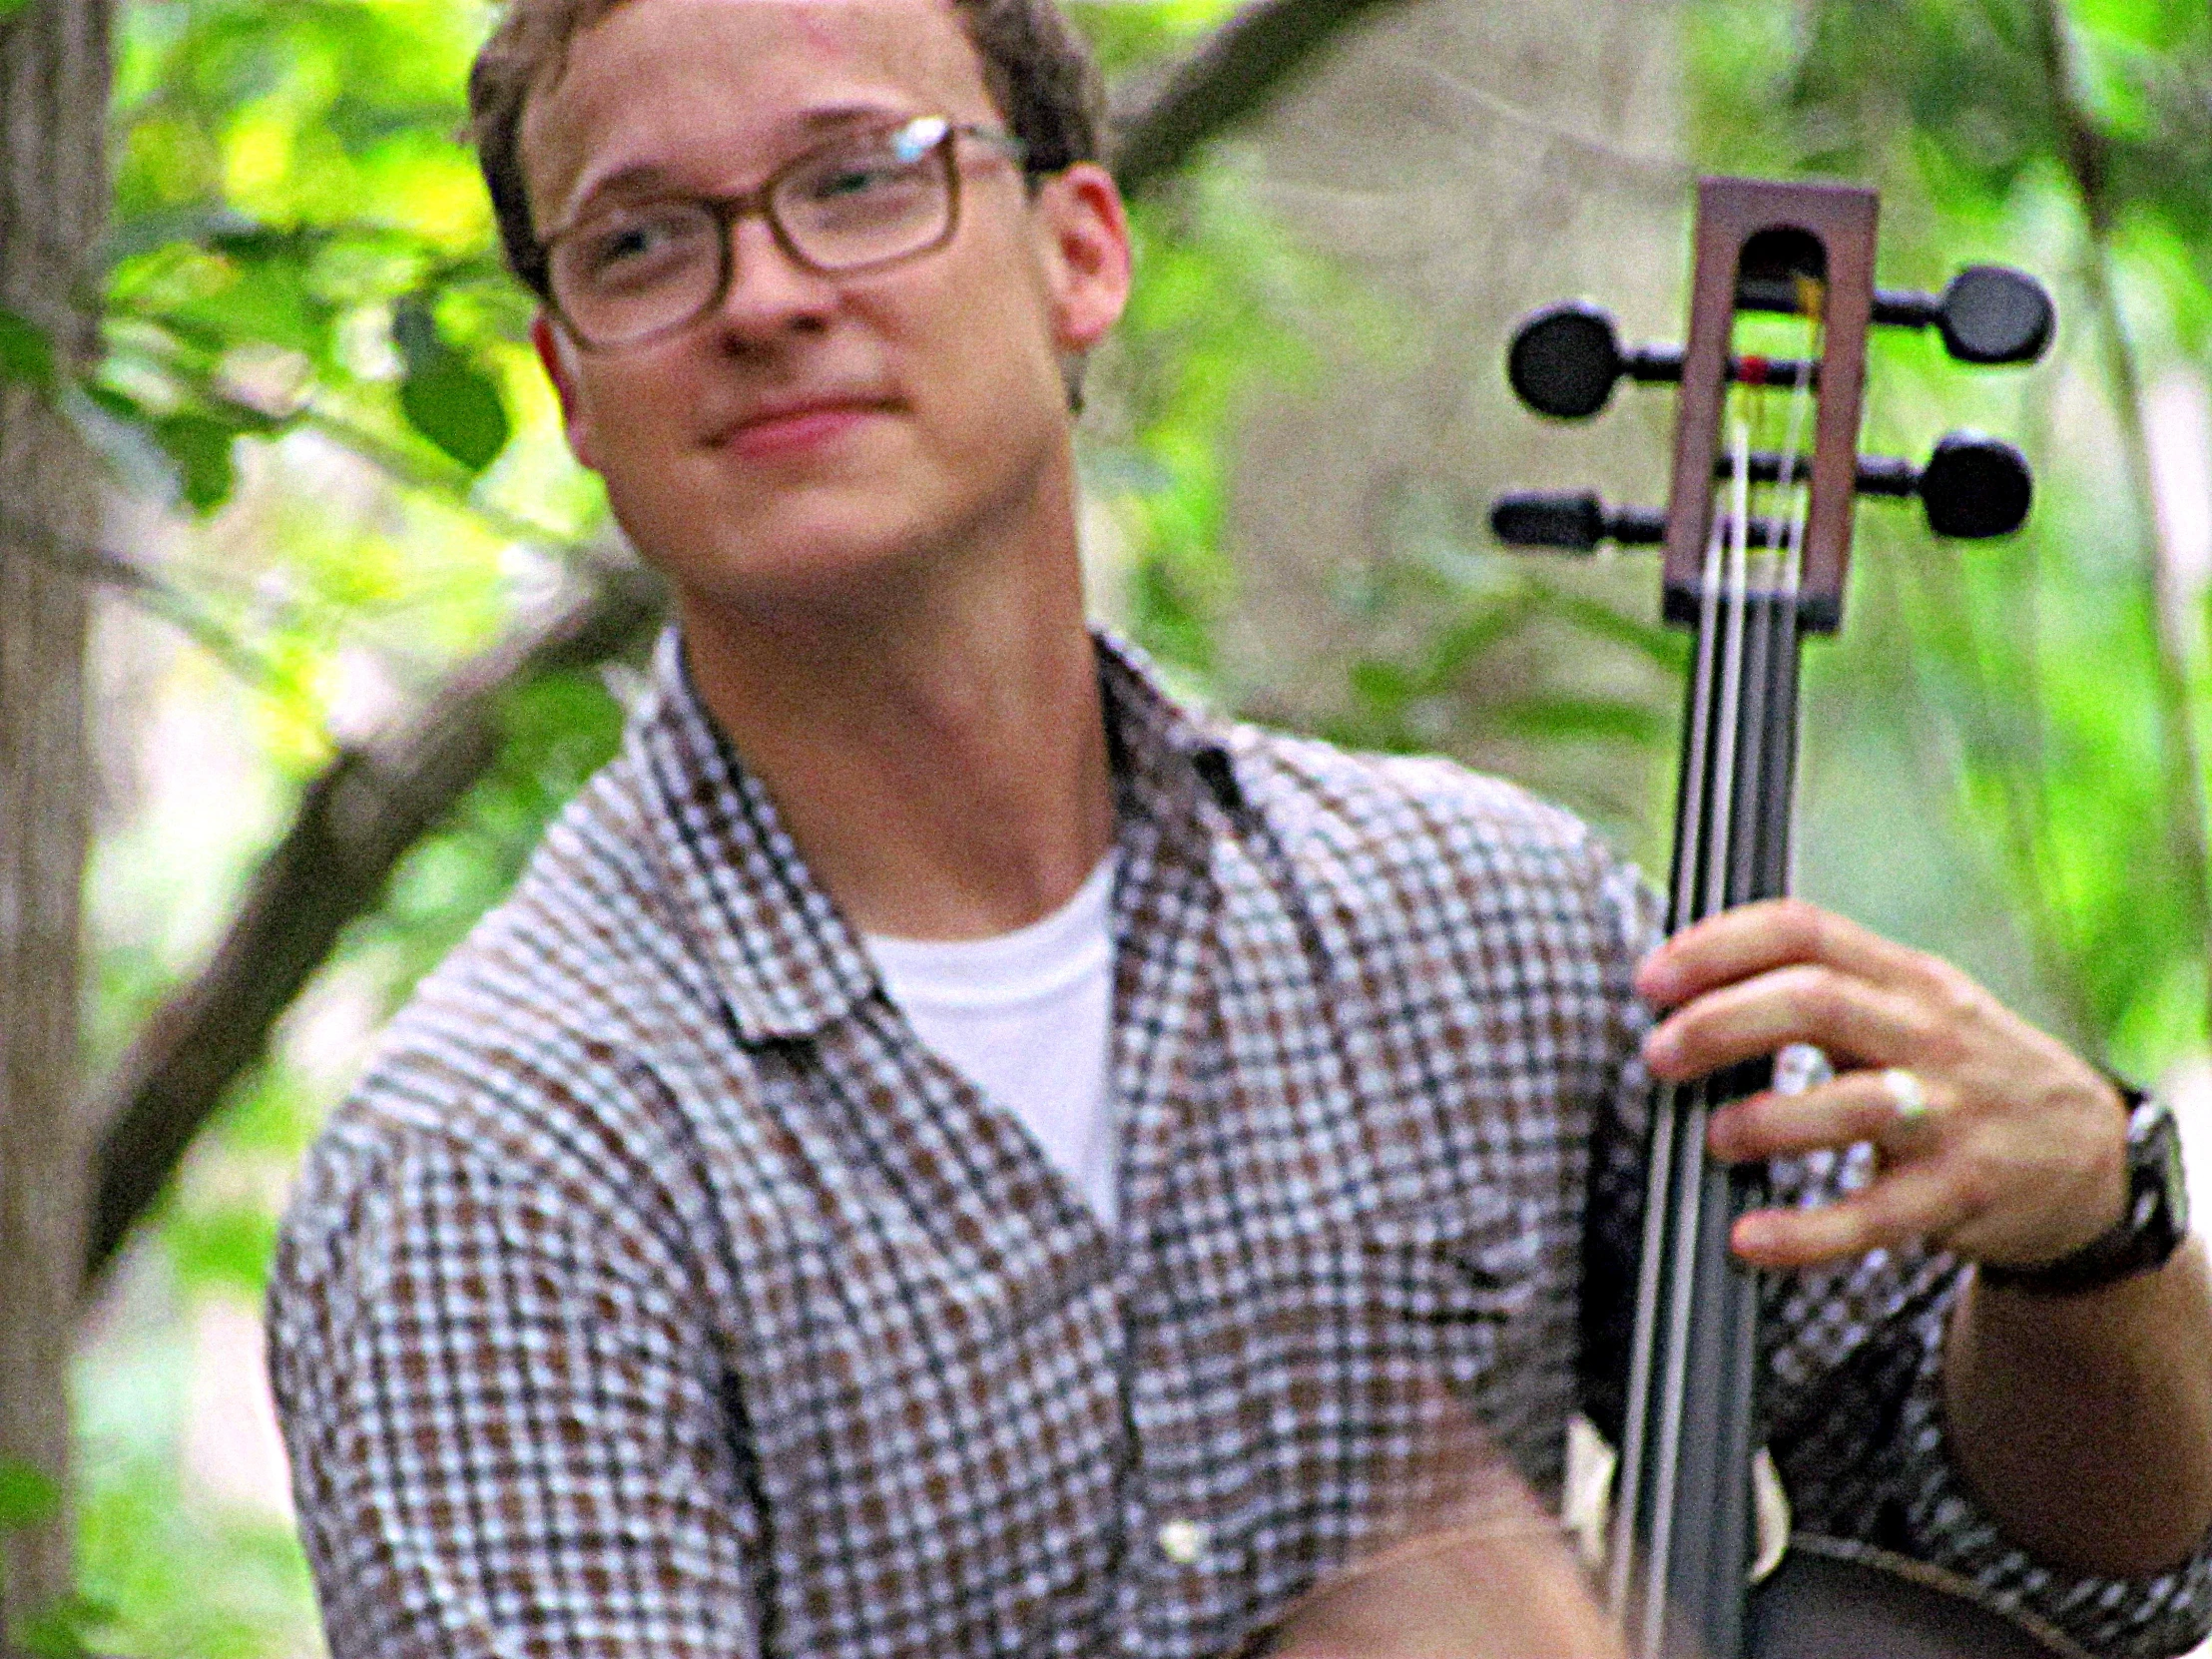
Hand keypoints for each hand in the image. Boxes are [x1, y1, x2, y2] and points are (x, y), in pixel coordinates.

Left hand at [1633, 898, 2129, 1272]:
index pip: (1804, 931)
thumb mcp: (1909, 1008)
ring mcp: (1949, 1113)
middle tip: (1659, 1056)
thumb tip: (1684, 994)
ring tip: (1715, 1137)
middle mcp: (1928, 1034)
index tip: (1651, 979)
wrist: (2088, 1157)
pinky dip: (1807, 1231)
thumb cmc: (1961, 1073)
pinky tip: (1752, 1239)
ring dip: (1769, 1120)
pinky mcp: (1960, 1192)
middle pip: (1816, 1002)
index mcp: (1904, 978)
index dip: (1718, 946)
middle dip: (1722, 1024)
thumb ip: (1819, 990)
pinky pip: (1877, 1214)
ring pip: (1855, 1103)